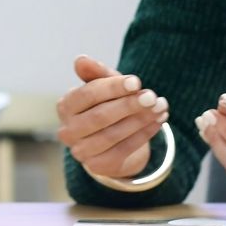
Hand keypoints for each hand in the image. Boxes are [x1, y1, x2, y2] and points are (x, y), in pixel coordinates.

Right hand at [56, 55, 169, 180]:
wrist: (112, 137)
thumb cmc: (106, 103)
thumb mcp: (104, 85)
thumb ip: (96, 72)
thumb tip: (81, 59)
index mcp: (65, 106)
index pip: (88, 94)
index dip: (113, 88)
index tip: (137, 82)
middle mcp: (68, 130)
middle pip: (100, 116)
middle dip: (129, 105)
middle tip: (152, 96)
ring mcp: (81, 151)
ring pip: (113, 134)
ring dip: (140, 120)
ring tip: (160, 107)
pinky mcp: (98, 166)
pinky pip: (124, 150)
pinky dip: (144, 134)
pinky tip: (159, 121)